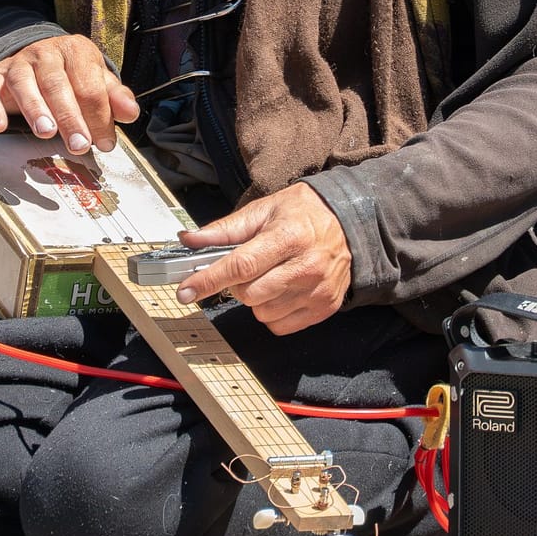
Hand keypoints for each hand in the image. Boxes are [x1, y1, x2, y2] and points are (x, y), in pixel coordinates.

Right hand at [0, 35, 138, 154]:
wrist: (39, 57)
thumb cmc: (73, 75)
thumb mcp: (97, 81)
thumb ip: (114, 98)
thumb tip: (131, 113)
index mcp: (77, 51)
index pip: (89, 85)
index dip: (98, 116)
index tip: (104, 142)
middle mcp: (46, 53)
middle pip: (58, 85)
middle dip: (70, 117)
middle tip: (79, 144)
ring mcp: (19, 62)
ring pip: (24, 84)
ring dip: (35, 109)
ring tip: (46, 132)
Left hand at [174, 183, 351, 334]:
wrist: (350, 222)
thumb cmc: (304, 213)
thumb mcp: (264, 210)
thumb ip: (226, 229)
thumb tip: (189, 240)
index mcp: (289, 236)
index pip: (242, 265)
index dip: (210, 279)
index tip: (186, 291)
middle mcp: (306, 266)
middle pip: (249, 293)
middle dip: (237, 284)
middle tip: (249, 266)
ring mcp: (317, 290)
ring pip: (262, 312)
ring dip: (255, 299)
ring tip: (271, 275)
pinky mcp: (324, 307)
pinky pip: (280, 325)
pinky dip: (272, 312)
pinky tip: (282, 290)